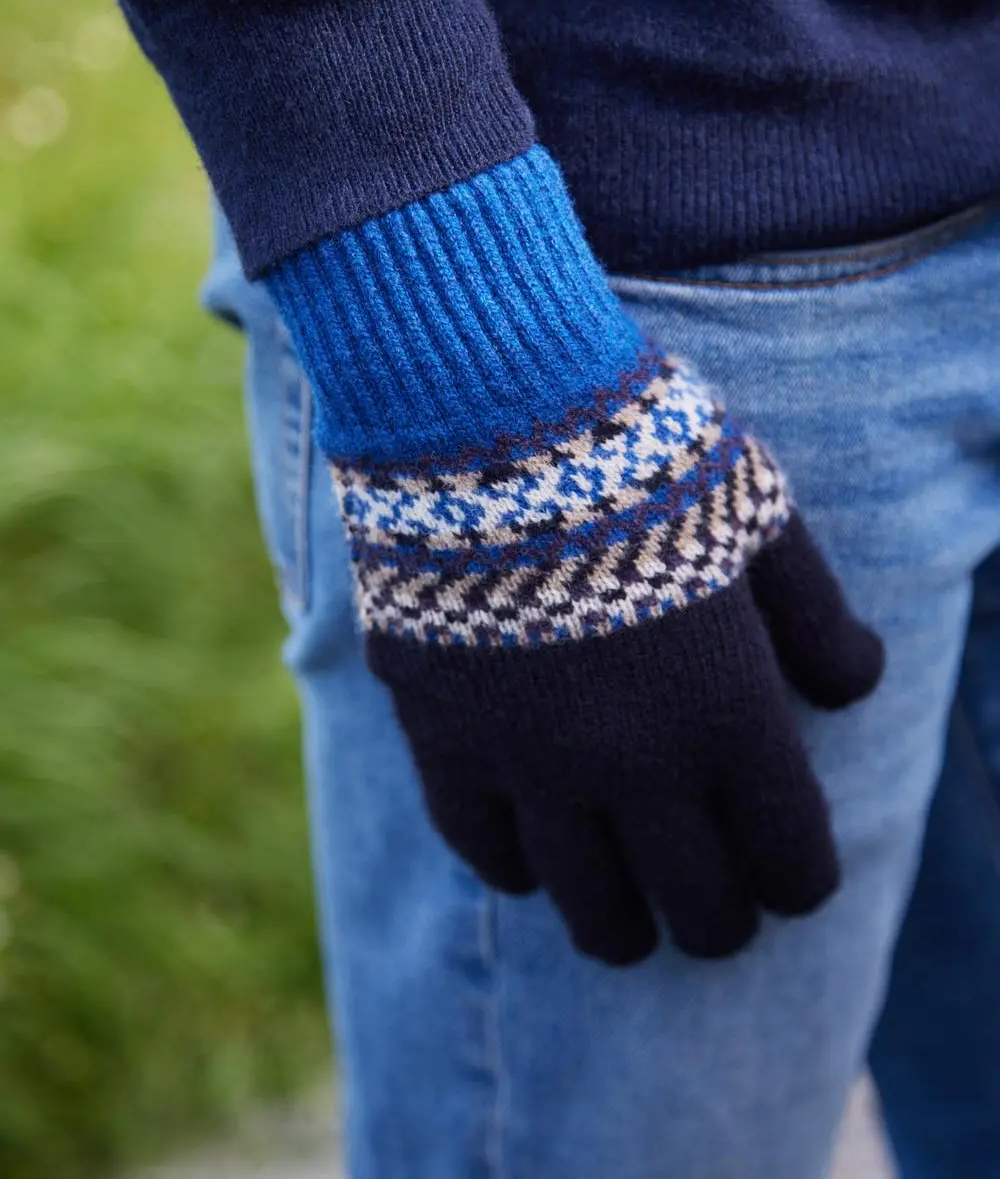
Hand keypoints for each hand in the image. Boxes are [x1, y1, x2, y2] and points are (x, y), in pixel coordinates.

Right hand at [333, 351, 883, 963]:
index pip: (790, 863)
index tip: (790, 872)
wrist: (489, 414)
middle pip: (699, 910)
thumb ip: (820, 619)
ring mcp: (531, 763)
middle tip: (714, 904)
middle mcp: (635, 765)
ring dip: (622, 924)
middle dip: (721, 920)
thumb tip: (857, 687)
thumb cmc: (644, 456)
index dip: (801, 881)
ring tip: (626, 918)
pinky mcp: (444, 739)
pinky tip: (533, 859)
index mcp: (729, 715)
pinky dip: (520, 868)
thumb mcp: (763, 517)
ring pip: (590, 909)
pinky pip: (485, 849)